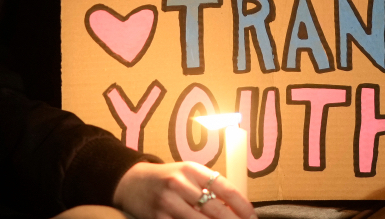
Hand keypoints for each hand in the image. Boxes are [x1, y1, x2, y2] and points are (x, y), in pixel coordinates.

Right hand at [113, 161, 255, 218]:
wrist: (131, 182)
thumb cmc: (167, 178)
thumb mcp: (189, 174)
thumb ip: (210, 187)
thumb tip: (236, 209)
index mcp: (192, 169)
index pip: (225, 188)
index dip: (242, 206)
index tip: (252, 218)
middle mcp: (180, 184)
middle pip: (215, 210)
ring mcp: (167, 202)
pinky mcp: (157, 218)